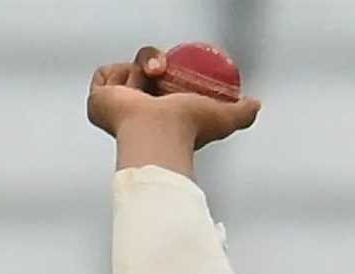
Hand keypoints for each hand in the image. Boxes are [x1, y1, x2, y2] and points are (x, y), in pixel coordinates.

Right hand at [88, 52, 260, 149]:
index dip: (166, 63)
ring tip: (147, 82)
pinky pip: (105, 72)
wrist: (157, 133)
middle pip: (141, 66)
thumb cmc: (188, 130)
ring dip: (136, 69)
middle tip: (161, 69)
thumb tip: (257, 104)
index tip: (173, 64)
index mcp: (158, 112)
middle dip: (151, 60)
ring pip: (125, 67)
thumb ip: (240, 113)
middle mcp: (135, 110)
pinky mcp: (97, 102)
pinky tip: (126, 90)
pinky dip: (116, 74)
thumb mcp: (222, 117)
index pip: (159, 76)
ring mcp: (115, 107)